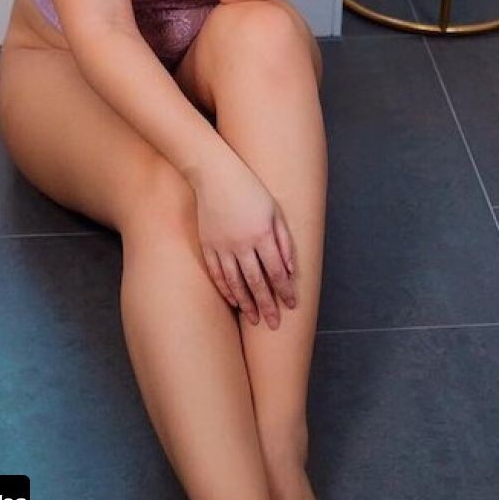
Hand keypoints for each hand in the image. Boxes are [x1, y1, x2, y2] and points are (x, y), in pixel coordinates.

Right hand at [192, 149, 296, 328]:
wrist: (214, 174)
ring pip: (235, 283)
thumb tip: (291, 270)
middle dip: (267, 306)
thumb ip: (284, 241)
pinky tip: (233, 301)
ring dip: (246, 304)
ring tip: (254, 319)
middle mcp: (242, 244)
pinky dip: (226, 290)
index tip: (291, 306)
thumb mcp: (274, 210)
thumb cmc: (250, 189)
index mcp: (262, 234)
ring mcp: (222, 246)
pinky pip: (217, 274)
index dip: (285, 291)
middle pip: (257, 283)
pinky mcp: (208, 245)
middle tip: (274, 325)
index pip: (277, 271)